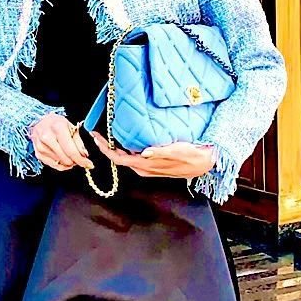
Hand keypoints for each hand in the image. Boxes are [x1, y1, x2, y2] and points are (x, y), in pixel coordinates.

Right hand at [31, 111, 92, 171]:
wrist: (38, 121)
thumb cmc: (56, 123)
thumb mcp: (70, 126)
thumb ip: (78, 142)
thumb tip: (84, 155)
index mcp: (58, 128)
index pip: (71, 151)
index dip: (81, 160)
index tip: (88, 164)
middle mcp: (47, 137)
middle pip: (65, 159)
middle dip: (75, 161)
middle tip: (79, 158)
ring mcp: (41, 147)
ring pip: (60, 163)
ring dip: (68, 162)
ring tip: (70, 154)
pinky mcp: (38, 154)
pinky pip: (53, 165)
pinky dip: (61, 164)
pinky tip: (63, 158)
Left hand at [92, 133, 217, 179]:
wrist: (205, 163)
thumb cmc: (192, 155)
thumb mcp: (178, 151)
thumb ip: (160, 152)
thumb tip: (144, 152)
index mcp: (146, 165)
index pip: (119, 158)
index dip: (105, 148)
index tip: (96, 137)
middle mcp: (144, 168)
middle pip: (119, 158)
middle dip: (107, 146)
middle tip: (98, 132)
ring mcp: (148, 168)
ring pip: (126, 158)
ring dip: (116, 147)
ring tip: (109, 133)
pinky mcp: (153, 164)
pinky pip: (134, 157)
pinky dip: (126, 148)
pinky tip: (126, 139)